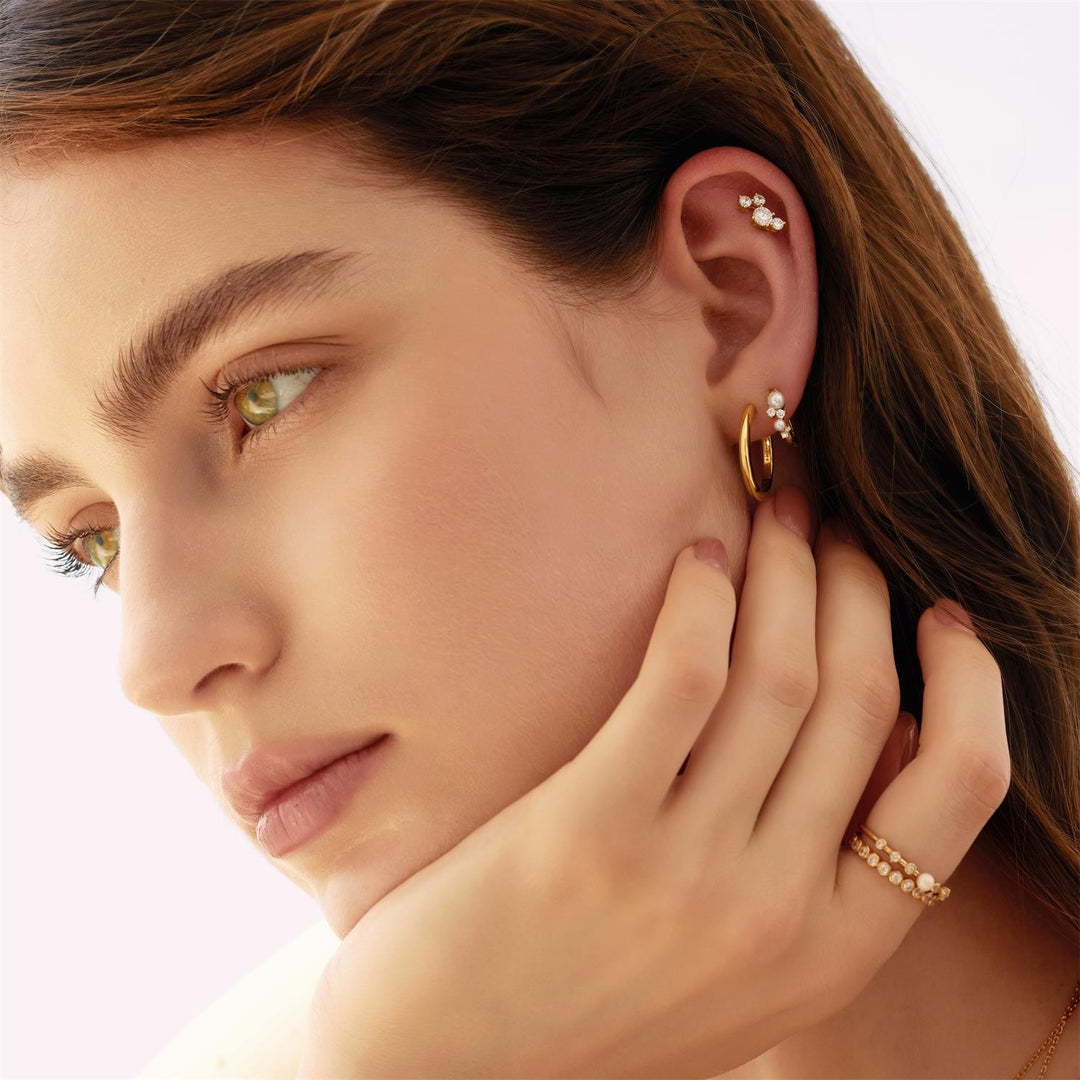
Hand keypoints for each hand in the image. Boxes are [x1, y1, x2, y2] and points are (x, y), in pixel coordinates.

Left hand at [297, 491, 1008, 1078]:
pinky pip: (681, 677)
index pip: (959, 787)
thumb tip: (873, 728)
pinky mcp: (593, 828)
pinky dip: (702, 600)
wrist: (446, 1070)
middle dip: (860, 587)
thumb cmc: (589, 1004)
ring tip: (774, 511)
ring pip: (783, 675)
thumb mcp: (738, 973)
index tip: (936, 611)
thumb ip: (809, 875)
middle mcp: (779, 912)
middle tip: (834, 524)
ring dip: (789, 570)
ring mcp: (689, 873)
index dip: (967, 679)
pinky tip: (697, 560)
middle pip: (862, 700)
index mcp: (834, 949)